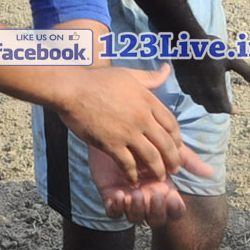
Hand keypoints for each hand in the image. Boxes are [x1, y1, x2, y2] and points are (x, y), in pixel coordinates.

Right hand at [55, 64, 186, 184]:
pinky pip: (128, 164)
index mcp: (148, 100)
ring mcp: (127, 132)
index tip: (176, 147)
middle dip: (173, 159)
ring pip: (151, 157)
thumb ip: (150, 77)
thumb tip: (167, 69)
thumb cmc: (97, 79)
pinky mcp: (111, 144)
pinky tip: (133, 180)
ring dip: (158, 170)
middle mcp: (142, 117)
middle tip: (174, 169)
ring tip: (159, 178)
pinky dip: (133, 175)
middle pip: (166, 143)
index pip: (172, 123)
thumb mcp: (129, 74)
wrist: (72, 89)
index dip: (177, 138)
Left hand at [87, 142, 212, 226]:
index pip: (174, 210)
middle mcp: (147, 198)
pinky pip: (114, 213)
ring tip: (135, 194)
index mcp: (164, 191)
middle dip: (155, 210)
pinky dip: (116, 209)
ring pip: (135, 218)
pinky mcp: (110, 196)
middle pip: (156, 219)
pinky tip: (119, 195)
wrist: (116, 129)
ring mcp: (129, 199)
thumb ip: (187, 161)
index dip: (174, 209)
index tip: (173, 197)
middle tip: (153, 193)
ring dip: (136, 210)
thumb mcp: (167, 148)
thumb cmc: (144, 139)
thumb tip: (211, 172)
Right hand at [173, 50, 249, 115]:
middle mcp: (201, 93)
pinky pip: (191, 94)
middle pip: (211, 108)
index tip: (236, 110)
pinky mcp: (182, 82)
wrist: (186, 40)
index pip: (224, 108)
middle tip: (227, 106)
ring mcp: (190, 88)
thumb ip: (246, 72)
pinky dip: (199, 95)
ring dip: (209, 103)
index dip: (231, 110)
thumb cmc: (211, 49)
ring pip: (200, 102)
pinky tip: (201, 87)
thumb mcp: (232, 58)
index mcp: (215, 89)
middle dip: (220, 108)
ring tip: (215, 98)